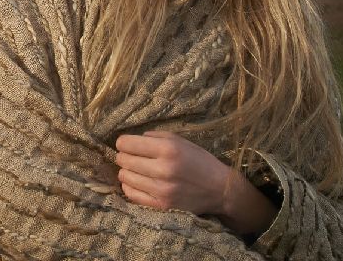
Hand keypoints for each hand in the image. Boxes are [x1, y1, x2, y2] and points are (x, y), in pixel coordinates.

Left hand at [114, 130, 276, 234]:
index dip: (123, 142)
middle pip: (124, 160)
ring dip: (127, 171)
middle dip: (124, 156)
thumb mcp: (180, 141)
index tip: (124, 144)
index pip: (128, 144)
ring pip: (125, 177)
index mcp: (168, 149)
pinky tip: (138, 182)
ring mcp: (161, 190)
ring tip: (136, 170)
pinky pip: (131, 194)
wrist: (219, 189)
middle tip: (131, 156)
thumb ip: (155, 136)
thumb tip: (131, 139)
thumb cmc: (199, 161)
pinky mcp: (161, 206)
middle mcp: (163, 169)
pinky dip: (130, 186)